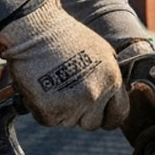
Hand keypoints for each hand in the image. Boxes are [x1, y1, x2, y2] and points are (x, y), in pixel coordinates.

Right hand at [0, 0, 127, 128]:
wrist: (36, 31)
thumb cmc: (68, 38)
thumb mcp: (103, 53)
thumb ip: (111, 78)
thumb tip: (115, 97)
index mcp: (112, 81)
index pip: (118, 115)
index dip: (108, 116)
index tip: (100, 113)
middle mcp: (94, 96)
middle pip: (93, 123)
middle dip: (83, 113)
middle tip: (70, 93)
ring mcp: (72, 105)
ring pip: (70, 122)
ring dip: (63, 110)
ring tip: (55, 85)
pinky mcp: (49, 111)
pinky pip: (50, 120)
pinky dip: (45, 110)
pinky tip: (43, 89)